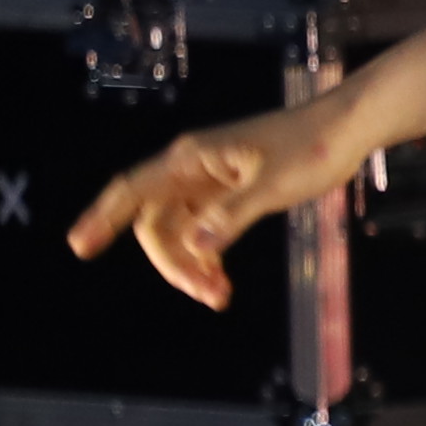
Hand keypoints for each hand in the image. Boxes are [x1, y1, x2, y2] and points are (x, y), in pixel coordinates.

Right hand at [66, 99, 357, 312]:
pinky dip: (208, 257)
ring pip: (179, 232)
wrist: (346, 128)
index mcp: (191, 158)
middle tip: (207, 295)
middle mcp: (191, 169)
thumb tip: (196, 245)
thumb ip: (233, 215)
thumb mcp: (274, 185)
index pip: (132, 189)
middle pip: (156, 222)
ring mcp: (208, 182)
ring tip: (218, 297)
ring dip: (191, 266)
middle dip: (172, 262)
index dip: (102, 217)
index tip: (79, 245)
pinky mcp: (228, 194)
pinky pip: (202, 231)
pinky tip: (220, 282)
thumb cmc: (312, 147)